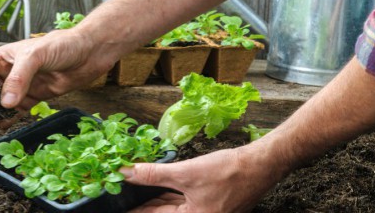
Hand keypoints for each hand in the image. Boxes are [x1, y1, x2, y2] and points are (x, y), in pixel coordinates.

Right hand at [0, 29, 115, 130]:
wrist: (90, 52)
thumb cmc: (62, 44)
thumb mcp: (35, 57)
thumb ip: (19, 79)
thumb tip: (5, 102)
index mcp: (6, 57)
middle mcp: (12, 71)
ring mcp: (25, 85)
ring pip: (4, 102)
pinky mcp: (38, 95)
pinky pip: (20, 109)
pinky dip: (11, 117)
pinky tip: (3, 125)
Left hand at [120, 147, 286, 212]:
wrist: (261, 165)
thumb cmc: (228, 172)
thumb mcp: (186, 172)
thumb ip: (153, 175)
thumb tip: (125, 172)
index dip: (132, 209)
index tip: (114, 204)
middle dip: (142, 204)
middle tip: (119, 195)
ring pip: (170, 207)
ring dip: (153, 199)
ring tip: (131, 191)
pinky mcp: (207, 205)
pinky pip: (181, 202)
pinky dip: (168, 195)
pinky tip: (154, 188)